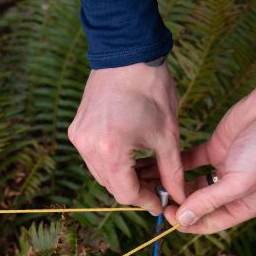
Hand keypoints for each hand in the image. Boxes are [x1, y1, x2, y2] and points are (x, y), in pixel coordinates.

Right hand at [68, 62, 184, 214]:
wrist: (127, 52)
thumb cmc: (151, 90)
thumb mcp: (167, 136)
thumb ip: (172, 172)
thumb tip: (179, 197)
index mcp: (110, 151)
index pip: (126, 193)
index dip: (147, 201)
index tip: (163, 203)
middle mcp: (88, 147)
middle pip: (111, 186)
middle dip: (136, 189)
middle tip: (160, 186)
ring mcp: (79, 137)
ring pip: (101, 173)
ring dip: (124, 176)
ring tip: (149, 169)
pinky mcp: (76, 128)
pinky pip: (94, 156)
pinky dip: (112, 161)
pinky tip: (132, 154)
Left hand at [165, 66, 255, 233]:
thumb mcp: (239, 182)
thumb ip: (209, 201)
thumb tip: (183, 220)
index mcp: (244, 206)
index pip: (210, 223)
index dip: (187, 222)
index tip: (166, 215)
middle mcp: (232, 191)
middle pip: (198, 205)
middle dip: (177, 204)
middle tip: (153, 197)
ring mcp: (223, 169)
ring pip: (191, 184)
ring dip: (172, 185)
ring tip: (149, 183)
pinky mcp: (215, 149)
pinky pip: (190, 162)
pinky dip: (174, 164)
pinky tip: (156, 164)